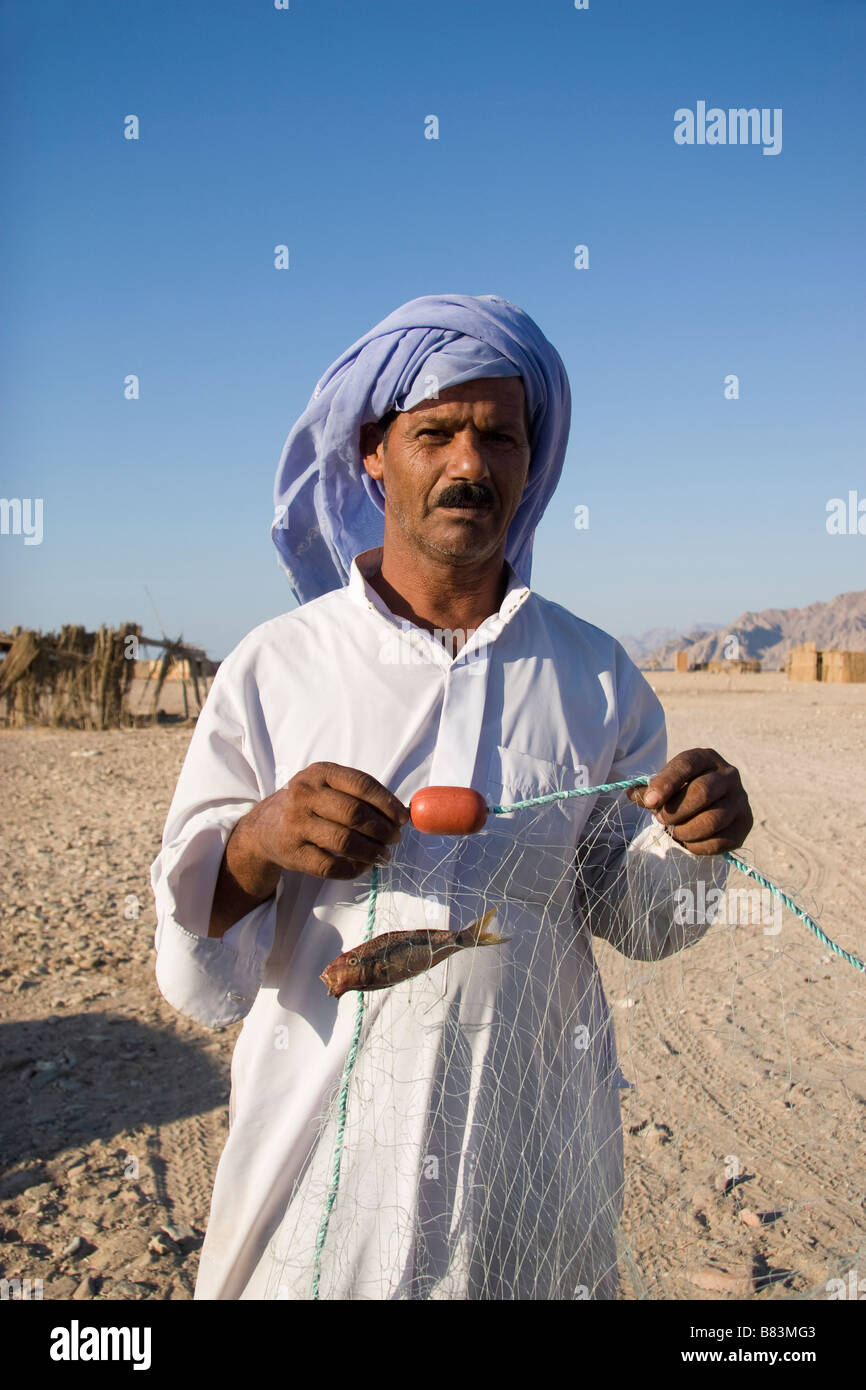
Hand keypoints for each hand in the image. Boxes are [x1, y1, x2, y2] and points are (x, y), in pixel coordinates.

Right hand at [244, 761, 408, 880]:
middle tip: (394, 839)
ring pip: (345, 842)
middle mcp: (305, 794)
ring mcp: (296, 824)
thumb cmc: (308, 804)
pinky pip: (330, 866)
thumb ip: (360, 794)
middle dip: (382, 829)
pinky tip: (362, 866)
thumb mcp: (327, 786)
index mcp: (320, 773)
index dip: (387, 803)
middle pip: (355, 814)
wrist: (265, 827)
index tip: (403, 818)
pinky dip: (352, 869)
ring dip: (371, 851)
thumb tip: (402, 813)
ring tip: (383, 855)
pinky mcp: (293, 853)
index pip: (362, 785)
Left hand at [626, 747, 752, 855]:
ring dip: (685, 830)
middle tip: (661, 819)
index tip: (650, 802)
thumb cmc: (681, 792)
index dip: (665, 783)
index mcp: (706, 757)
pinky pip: (720, 841)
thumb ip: (649, 791)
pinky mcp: (745, 824)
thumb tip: (632, 793)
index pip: (686, 765)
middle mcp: (729, 774)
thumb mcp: (665, 785)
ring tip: (674, 831)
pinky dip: (697, 846)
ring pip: (712, 819)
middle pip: (702, 792)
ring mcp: (740, 799)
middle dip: (675, 810)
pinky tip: (688, 841)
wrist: (711, 806)